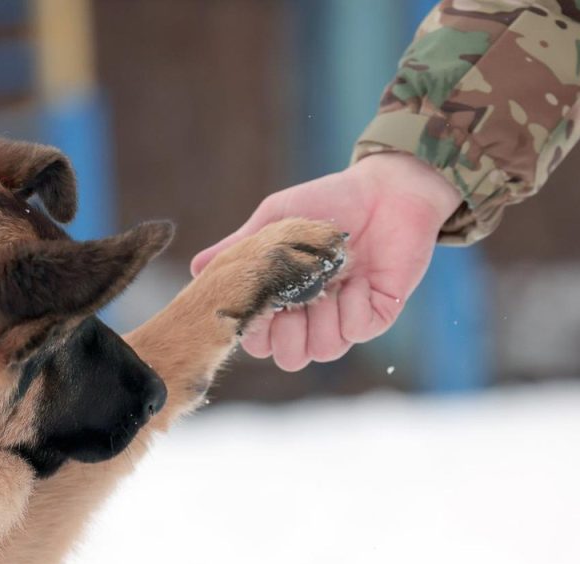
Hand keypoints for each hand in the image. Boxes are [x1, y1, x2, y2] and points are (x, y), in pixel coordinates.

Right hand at [190, 153, 461, 370]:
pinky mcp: (377, 312)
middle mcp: (312, 314)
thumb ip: (238, 247)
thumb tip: (195, 268)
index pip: (259, 339)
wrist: (384, 188)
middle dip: (286, 337)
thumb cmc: (326, 201)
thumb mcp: (274, 220)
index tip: (260, 304)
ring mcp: (345, 316)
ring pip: (323, 352)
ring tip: (329, 282)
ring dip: (321, 319)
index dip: (254, 331)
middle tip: (293, 302)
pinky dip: (353, 305)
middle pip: (289, 358)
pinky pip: (357, 331)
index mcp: (284, 298)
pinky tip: (358, 277)